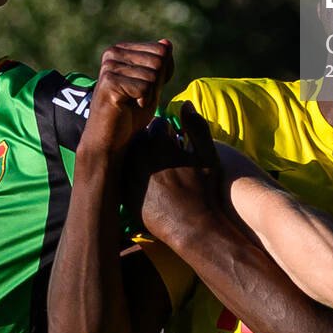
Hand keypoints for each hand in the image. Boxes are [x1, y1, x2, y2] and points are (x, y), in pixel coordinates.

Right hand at [78, 40, 173, 158]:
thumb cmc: (131, 114)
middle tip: (138, 98)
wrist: (110, 140)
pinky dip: (143, 102)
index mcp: (122, 50)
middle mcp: (113, 53)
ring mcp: (109, 66)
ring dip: (149, 95)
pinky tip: (127, 107)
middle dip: (156, 85)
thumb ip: (161, 65)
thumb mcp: (152, 86)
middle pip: (159, 61)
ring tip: (131, 103)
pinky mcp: (109, 82)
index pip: (162, 50)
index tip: (146, 89)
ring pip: (153, 75)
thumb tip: (167, 43)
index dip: (163, 74)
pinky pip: (144, 87)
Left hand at [126, 103, 224, 241]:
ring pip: (131, 155)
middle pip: (142, 138)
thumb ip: (197, 127)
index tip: (176, 146)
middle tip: (167, 159)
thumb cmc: (203, 191)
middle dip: (152, 143)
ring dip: (142, 158)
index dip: (170, 135)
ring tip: (158, 172)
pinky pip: (125, 175)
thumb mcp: (207, 156)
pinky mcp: (124, 193)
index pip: (158, 125)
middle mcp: (139, 156)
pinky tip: (150, 186)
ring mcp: (129, 176)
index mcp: (158, 144)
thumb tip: (186, 104)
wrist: (192, 228)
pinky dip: (134, 175)